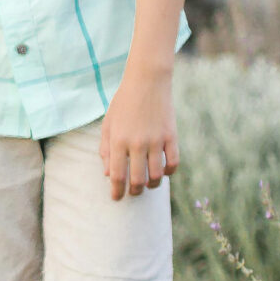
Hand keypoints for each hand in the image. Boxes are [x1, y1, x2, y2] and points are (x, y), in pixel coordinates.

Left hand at [101, 67, 176, 199]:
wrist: (147, 82)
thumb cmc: (123, 103)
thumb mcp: (108, 123)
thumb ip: (106, 149)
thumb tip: (108, 174)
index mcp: (118, 140)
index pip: (117, 175)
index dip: (116, 191)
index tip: (116, 198)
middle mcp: (137, 143)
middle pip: (137, 180)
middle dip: (134, 192)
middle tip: (133, 193)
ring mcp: (156, 140)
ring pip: (157, 175)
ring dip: (152, 185)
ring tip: (148, 184)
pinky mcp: (172, 136)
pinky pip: (173, 163)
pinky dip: (169, 172)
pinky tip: (164, 172)